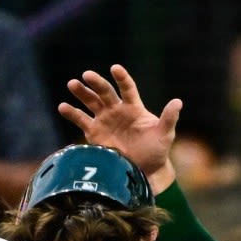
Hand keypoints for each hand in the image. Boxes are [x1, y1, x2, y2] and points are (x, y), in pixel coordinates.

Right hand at [58, 64, 182, 191]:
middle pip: (105, 92)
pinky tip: (62, 107)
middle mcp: (117, 110)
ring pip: (91, 102)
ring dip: (81, 92)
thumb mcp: (164, 135)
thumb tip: (178, 102)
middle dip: (96, 83)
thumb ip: (169, 118)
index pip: (127, 88)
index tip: (115, 69)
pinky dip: (72, 113)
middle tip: (86, 75)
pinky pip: (81, 120)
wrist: (143, 171)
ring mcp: (104, 120)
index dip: (122, 78)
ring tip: (72, 84)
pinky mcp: (94, 133)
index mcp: (133, 108)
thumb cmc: (156, 151)